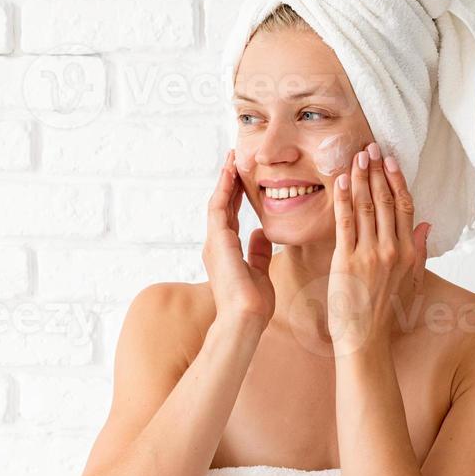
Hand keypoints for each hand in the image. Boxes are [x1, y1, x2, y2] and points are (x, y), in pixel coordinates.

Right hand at [203, 149, 274, 328]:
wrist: (245, 317)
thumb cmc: (253, 303)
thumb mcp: (260, 271)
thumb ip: (258, 252)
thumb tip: (261, 233)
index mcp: (225, 251)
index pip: (229, 215)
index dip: (234, 194)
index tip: (241, 176)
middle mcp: (215, 244)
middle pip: (220, 205)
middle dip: (227, 181)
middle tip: (233, 158)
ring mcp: (214, 242)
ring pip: (217, 202)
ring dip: (224, 179)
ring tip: (232, 158)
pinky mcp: (217, 241)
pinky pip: (219, 207)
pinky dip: (224, 188)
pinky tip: (232, 172)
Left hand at [328, 142, 429, 355]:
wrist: (365, 336)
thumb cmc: (384, 310)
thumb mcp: (411, 280)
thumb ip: (420, 251)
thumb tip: (427, 224)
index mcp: (410, 252)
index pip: (405, 206)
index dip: (396, 179)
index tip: (390, 160)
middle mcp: (393, 249)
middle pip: (385, 200)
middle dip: (376, 171)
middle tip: (370, 147)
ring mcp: (371, 254)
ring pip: (366, 206)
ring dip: (360, 178)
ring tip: (355, 157)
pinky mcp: (348, 260)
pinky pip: (345, 222)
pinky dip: (343, 199)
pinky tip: (340, 181)